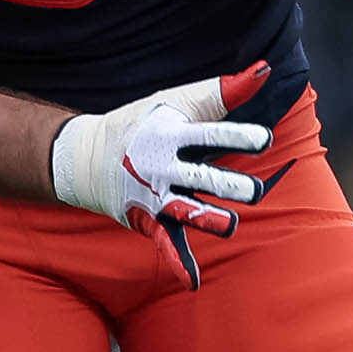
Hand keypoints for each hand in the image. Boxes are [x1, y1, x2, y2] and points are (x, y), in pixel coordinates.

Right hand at [50, 62, 273, 289]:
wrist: (87, 155)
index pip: (210, 135)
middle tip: (254, 192)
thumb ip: (223, 90)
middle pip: (201, 177)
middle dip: (227, 185)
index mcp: (172, 133)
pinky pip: (165, 243)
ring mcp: (156, 195)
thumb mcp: (177, 101)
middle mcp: (163, 165)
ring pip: (186, 211)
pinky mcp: (149, 220)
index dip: (237, 136)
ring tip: (229, 225)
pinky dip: (177, 262)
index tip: (263, 139)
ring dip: (207, 219)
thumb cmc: (145, 122)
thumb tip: (265, 70)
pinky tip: (192, 281)